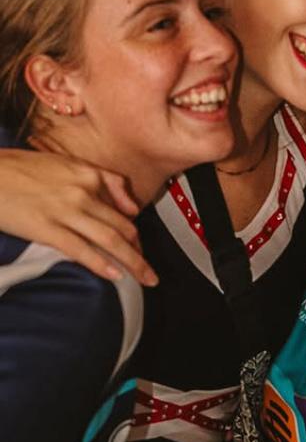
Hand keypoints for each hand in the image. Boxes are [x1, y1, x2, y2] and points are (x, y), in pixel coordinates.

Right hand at [0, 149, 157, 285]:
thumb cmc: (19, 169)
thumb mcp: (65, 163)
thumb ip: (101, 180)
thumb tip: (129, 206)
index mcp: (89, 174)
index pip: (124, 207)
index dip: (135, 231)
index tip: (139, 246)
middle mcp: (84, 192)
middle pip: (122, 227)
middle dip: (141, 252)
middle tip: (150, 271)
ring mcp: (67, 211)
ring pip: (110, 240)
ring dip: (133, 262)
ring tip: (145, 278)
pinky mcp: (48, 228)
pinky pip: (82, 250)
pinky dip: (102, 264)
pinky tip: (116, 275)